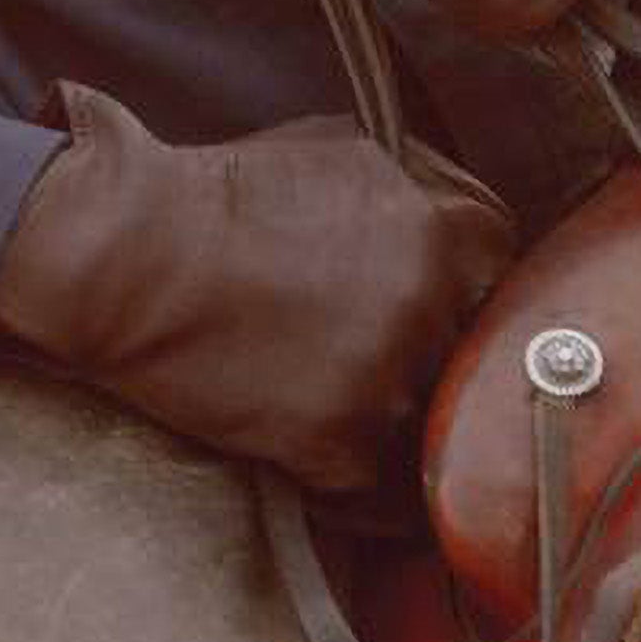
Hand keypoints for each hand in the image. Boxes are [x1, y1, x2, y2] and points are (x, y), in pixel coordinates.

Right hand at [0, 85, 515, 491]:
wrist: (132, 255)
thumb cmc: (227, 194)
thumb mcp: (348, 147)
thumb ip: (427, 187)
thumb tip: (465, 223)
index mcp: (456, 227)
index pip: (508, 286)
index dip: (464, 302)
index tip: (428, 316)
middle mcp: (438, 299)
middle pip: (475, 362)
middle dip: (432, 365)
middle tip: (376, 367)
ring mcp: (394, 376)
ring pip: (434, 432)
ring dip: (394, 427)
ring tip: (336, 407)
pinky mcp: (342, 442)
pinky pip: (383, 493)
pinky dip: (353, 482)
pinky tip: (313, 452)